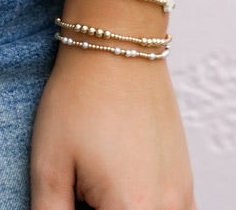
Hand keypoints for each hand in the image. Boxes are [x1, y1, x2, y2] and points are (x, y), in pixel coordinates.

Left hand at [30, 46, 194, 208]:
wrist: (117, 43)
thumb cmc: (80, 97)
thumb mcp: (49, 165)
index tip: (70, 194)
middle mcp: (165, 208)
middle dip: (97, 207)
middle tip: (80, 187)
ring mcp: (182, 195)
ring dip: (123, 207)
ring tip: (96, 183)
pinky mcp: (185, 181)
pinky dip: (145, 206)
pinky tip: (121, 188)